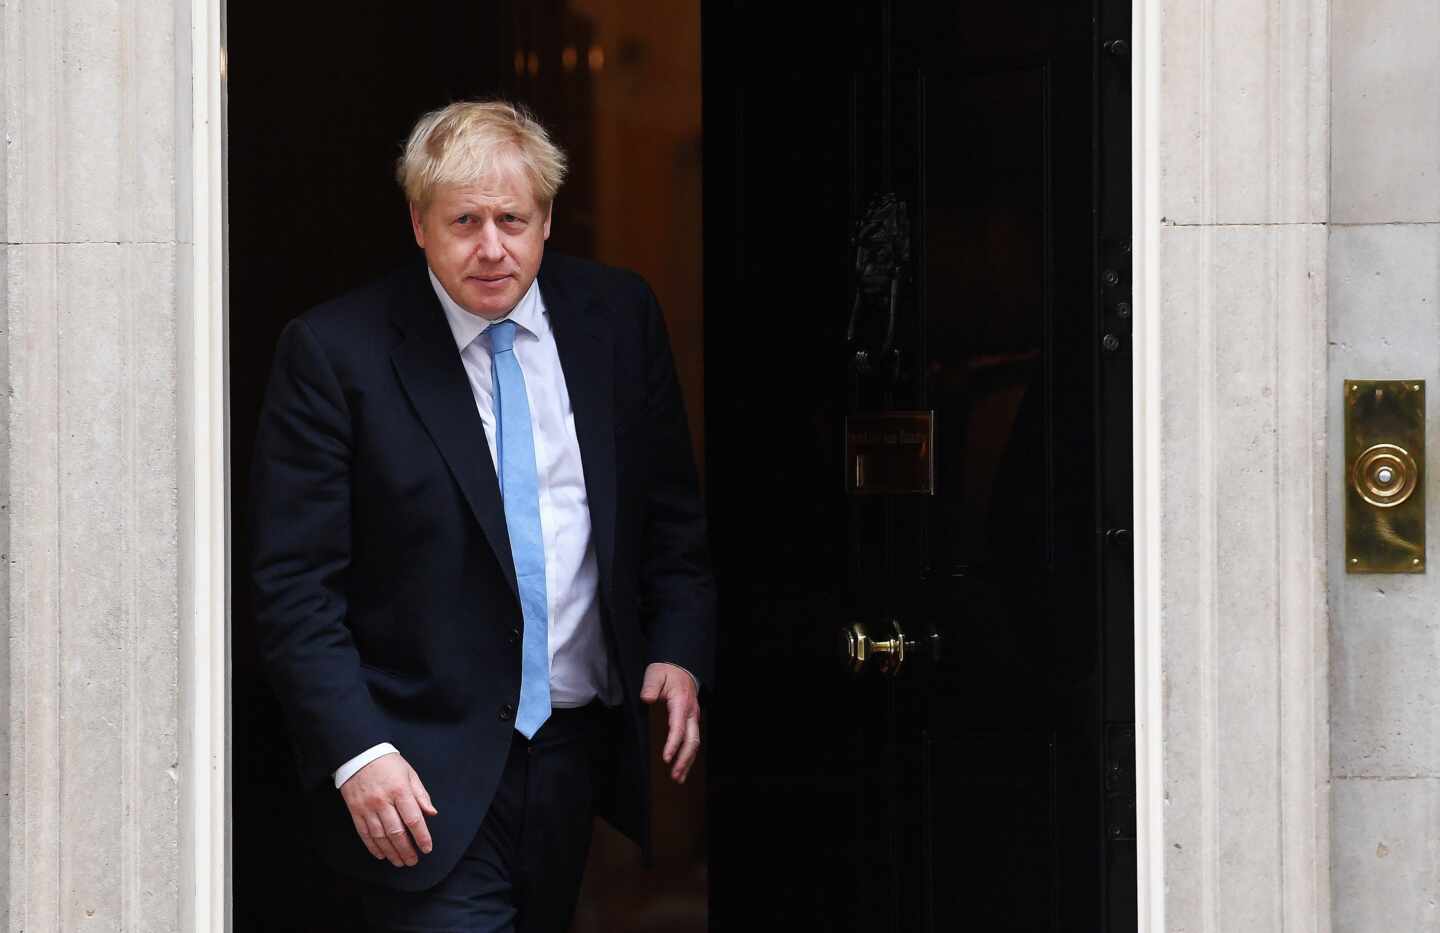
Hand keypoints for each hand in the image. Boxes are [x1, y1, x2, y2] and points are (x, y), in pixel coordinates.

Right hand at [338, 752, 437, 866]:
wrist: (359, 754)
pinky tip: (381, 854)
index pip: (413, 819)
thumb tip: (432, 814)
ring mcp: (367, 807)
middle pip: (396, 832)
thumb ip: (421, 795)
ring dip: (391, 852)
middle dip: (407, 850)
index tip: (427, 848)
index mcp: (400, 790)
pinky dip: (373, 847)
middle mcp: (383, 801)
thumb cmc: (388, 763)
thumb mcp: (410, 774)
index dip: (421, 837)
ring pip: (380, 836)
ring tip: (399, 861)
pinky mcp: (355, 811)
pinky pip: (364, 833)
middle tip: (413, 861)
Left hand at [640, 662, 700, 783]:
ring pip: (695, 743)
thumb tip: (647, 698)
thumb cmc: (667, 672)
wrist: (680, 666)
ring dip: (688, 761)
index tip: (666, 757)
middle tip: (674, 775)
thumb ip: (651, 686)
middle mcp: (691, 713)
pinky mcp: (691, 721)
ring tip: (678, 777)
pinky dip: (689, 754)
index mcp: (682, 703)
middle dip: (684, 759)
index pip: (679, 728)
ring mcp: (693, 717)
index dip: (673, 744)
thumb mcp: (656, 674)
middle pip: (692, 740)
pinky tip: (682, 765)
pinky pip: (693, 740)